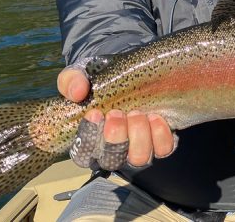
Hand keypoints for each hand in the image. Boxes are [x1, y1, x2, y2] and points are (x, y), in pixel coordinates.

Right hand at [57, 67, 174, 168]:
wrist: (132, 73)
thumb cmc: (102, 79)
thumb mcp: (82, 74)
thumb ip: (71, 80)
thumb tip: (77, 93)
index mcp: (90, 138)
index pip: (83, 154)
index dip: (89, 136)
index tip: (95, 113)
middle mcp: (113, 150)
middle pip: (112, 161)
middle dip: (115, 138)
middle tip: (117, 113)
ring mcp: (137, 148)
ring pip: (138, 158)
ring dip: (138, 136)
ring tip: (138, 113)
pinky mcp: (159, 143)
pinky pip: (163, 149)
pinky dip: (160, 135)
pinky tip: (156, 117)